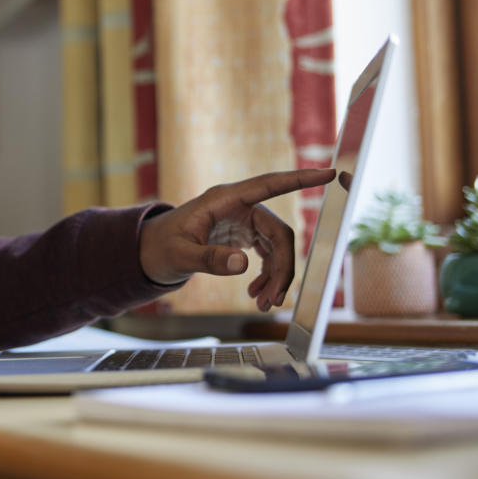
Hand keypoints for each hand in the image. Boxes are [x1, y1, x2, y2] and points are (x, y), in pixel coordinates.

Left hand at [138, 168, 335, 310]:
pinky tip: (256, 293)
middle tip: (275, 299)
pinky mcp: (243, 235)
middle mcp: (238, 206)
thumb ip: (209, 259)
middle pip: (279, 232)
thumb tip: (243, 264)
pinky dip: (267, 274)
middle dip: (283, 267)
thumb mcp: (180, 256)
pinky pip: (267, 253)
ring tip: (264, 304)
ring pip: (276, 246)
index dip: (300, 179)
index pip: (270, 184)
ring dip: (276, 276)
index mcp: (224, 199)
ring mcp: (242, 220)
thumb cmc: (160, 247)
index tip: (329, 173)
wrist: (149, 252)